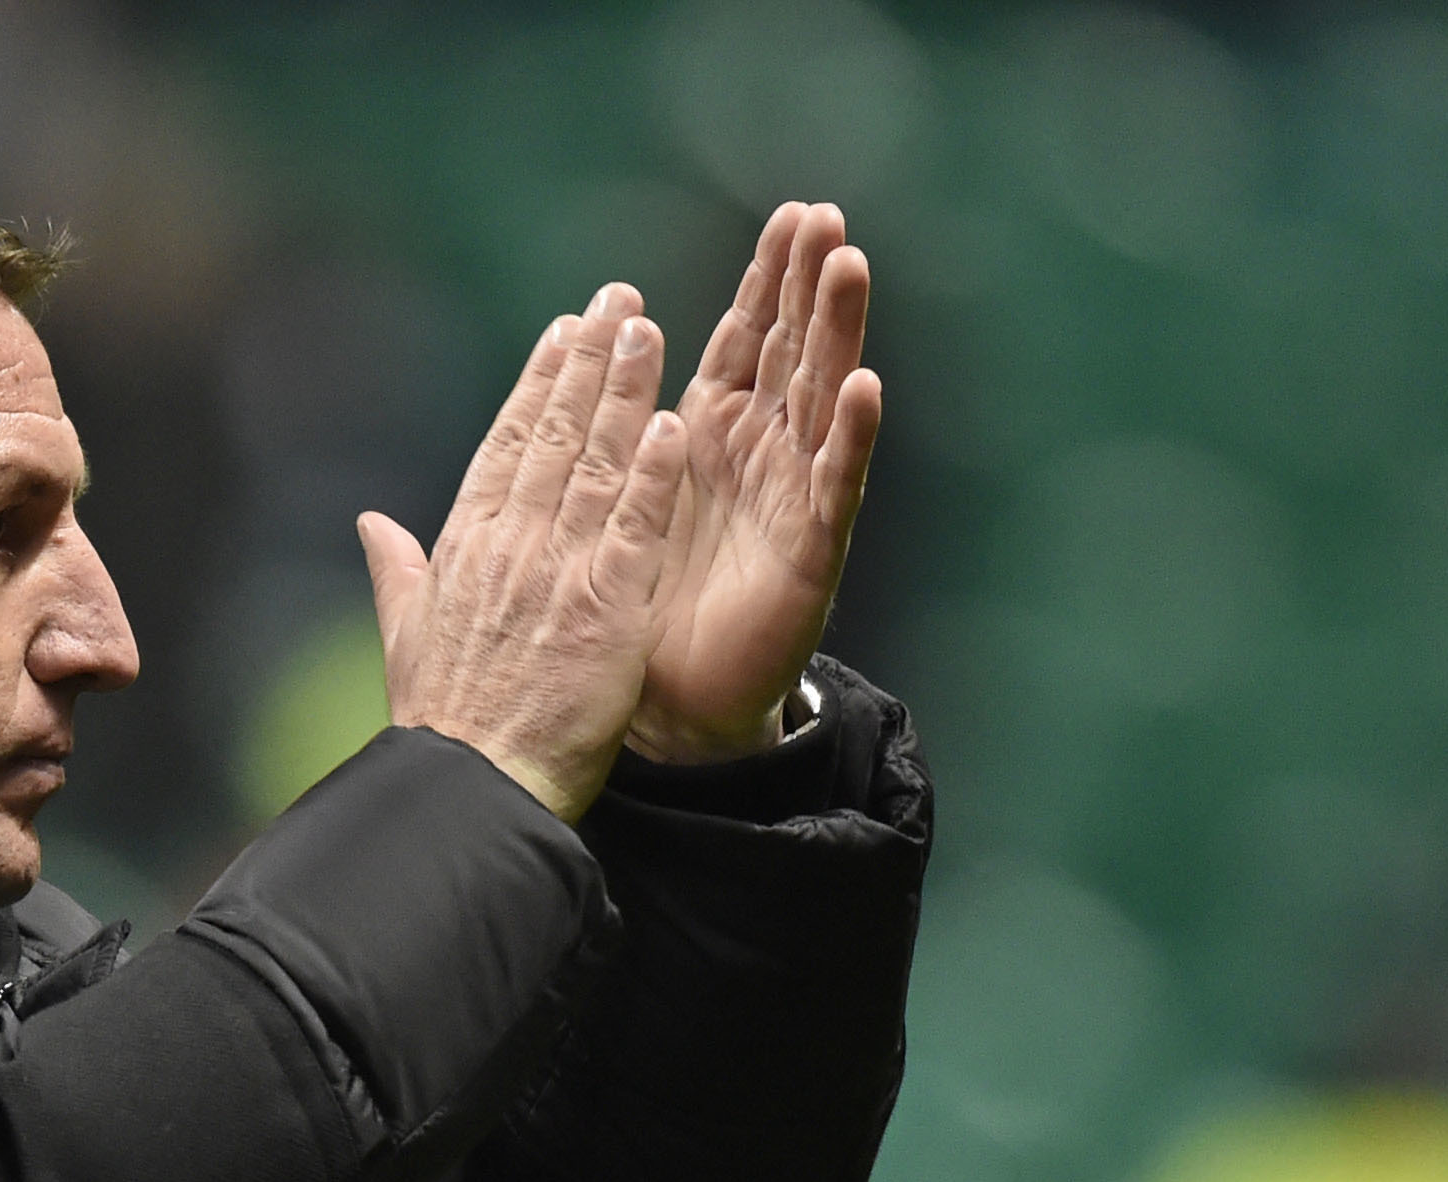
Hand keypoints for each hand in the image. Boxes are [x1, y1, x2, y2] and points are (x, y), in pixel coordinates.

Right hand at [358, 287, 691, 820]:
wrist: (472, 788)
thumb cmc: (441, 725)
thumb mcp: (404, 639)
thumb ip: (395, 571)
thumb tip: (369, 524)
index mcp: (463, 549)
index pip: (506, 445)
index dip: (537, 384)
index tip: (562, 334)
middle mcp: (508, 547)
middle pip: (553, 435)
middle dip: (588, 362)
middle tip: (620, 302)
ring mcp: (557, 574)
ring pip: (595, 464)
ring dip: (624, 394)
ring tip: (649, 332)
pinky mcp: (604, 610)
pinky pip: (633, 529)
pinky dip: (652, 476)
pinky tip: (674, 424)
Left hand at [626, 202, 882, 764]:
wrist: (668, 701)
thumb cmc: (643, 599)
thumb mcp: (620, 493)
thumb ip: (610, 425)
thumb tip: (585, 346)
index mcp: (713, 434)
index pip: (748, 339)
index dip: (768, 281)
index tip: (788, 214)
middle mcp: (764, 454)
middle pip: (793, 350)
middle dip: (809, 283)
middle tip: (826, 215)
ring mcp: (794, 497)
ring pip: (820, 399)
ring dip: (837, 333)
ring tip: (850, 267)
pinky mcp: (810, 550)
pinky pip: (833, 485)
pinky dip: (848, 437)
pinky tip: (862, 388)